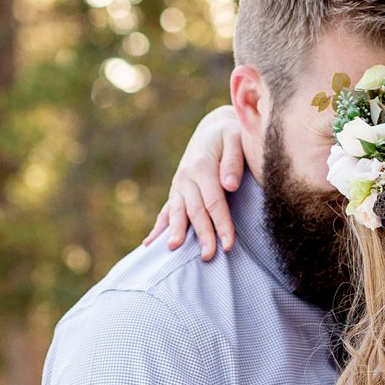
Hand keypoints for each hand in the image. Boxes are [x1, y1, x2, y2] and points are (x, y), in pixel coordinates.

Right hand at [146, 105, 245, 258]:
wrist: (213, 128)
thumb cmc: (230, 135)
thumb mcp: (236, 138)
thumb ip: (233, 161)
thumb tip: (230, 185)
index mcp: (202, 166)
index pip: (214, 202)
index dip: (221, 224)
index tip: (228, 245)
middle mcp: (186, 177)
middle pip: (195, 212)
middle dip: (202, 235)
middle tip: (209, 257)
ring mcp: (178, 185)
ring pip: (177, 212)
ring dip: (175, 232)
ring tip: (173, 249)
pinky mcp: (176, 190)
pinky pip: (166, 210)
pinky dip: (159, 227)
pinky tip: (149, 244)